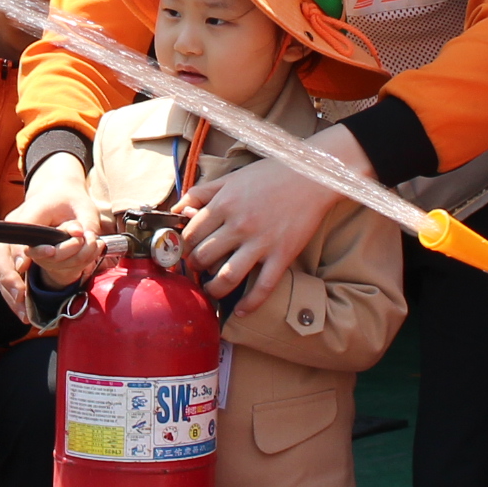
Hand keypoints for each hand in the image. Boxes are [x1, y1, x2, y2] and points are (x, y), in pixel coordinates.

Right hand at [0, 153, 98, 305]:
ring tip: (21, 312)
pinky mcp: (11, 249)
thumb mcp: (84, 206)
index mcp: (31, 211)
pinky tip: (20, 306)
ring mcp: (10, 238)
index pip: (21, 233)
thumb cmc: (70, 199)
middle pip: (1, 252)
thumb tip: (81, 237)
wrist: (56, 191)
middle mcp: (15, 225)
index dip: (20, 250)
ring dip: (8, 289)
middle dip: (9, 277)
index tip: (23, 268)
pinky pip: (4, 271)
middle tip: (21, 296)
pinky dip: (10, 289)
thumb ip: (85, 223)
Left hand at [180, 137, 363, 307]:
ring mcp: (261, 242)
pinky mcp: (282, 255)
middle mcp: (239, 225)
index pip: (190, 234)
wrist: (311, 176)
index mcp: (224, 204)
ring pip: (227, 277)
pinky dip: (250, 304)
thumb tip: (175, 209)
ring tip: (212, 290)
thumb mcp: (231, 178)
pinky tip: (241, 311)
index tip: (185, 252)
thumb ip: (201, 192)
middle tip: (197, 269)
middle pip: (203, 257)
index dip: (182, 247)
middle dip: (195, 267)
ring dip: (214, 289)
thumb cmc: (270, 175)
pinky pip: (262, 287)